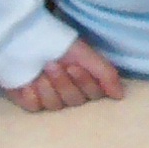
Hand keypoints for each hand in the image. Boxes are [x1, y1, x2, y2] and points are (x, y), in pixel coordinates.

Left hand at [6, 40, 124, 112]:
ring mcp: (51, 98)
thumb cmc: (60, 45)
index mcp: (88, 83)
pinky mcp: (31, 101)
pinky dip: (34, 95)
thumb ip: (107, 75)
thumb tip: (120, 95)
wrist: (28, 40)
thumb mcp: (88, 55)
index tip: (74, 67)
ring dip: (49, 87)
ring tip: (42, 71)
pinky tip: (31, 83)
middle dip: (64, 83)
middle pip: (75, 101)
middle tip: (54, 66)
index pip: (94, 95)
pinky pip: (36, 107)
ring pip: (56, 105)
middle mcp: (71, 93)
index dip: (85, 83)